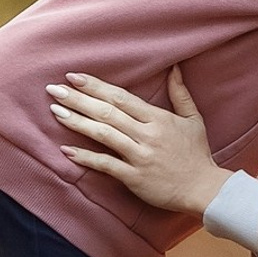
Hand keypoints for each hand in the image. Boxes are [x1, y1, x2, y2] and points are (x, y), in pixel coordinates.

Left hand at [48, 66, 222, 215]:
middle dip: (78, 99)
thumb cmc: (196, 153)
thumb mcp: (193, 119)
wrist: (203, 188)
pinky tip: (67, 150)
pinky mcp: (134, 177)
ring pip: (104, 134)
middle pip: (108, 112)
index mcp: (158, 118)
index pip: (122, 97)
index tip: (75, 76)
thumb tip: (175, 68)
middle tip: (54, 89)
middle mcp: (146, 134)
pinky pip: (106, 165)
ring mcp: (139, 156)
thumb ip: (180, 93)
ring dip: (77, 122)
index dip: (96, 86)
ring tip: (55, 112)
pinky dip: (86, 157)